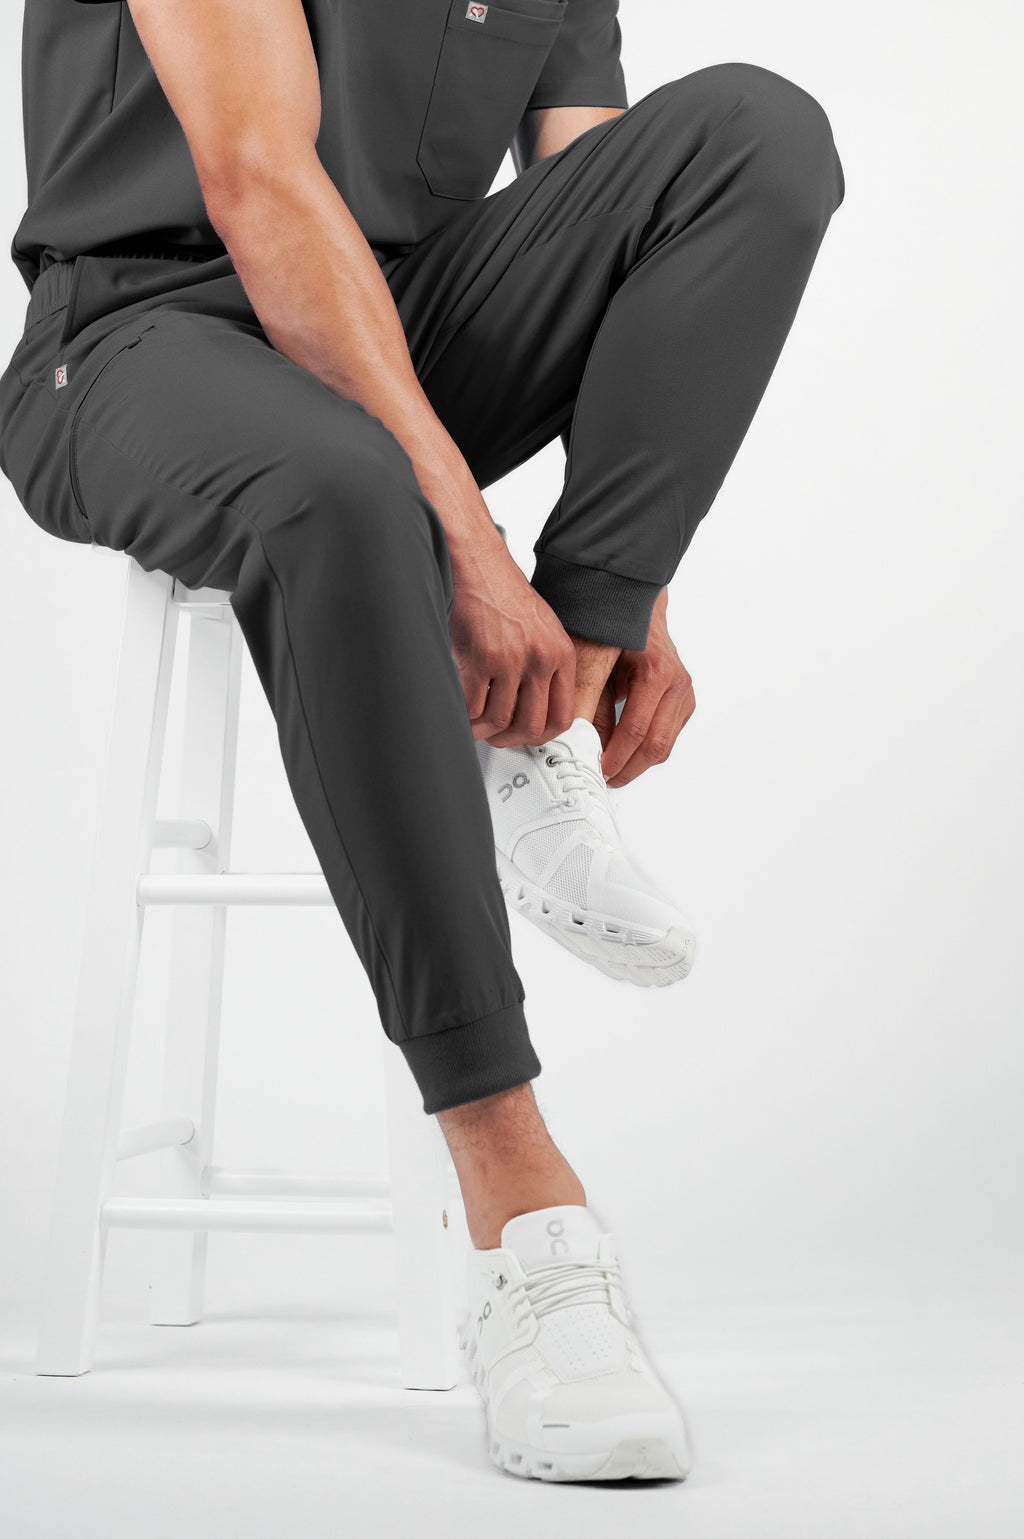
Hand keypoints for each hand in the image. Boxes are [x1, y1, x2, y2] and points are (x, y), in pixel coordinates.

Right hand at [448, 531, 576, 746]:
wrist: (477, 563)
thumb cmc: (504, 592)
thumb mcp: (543, 628)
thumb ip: (546, 666)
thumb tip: (536, 705)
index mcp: (561, 654)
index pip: (563, 716)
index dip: (542, 736)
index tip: (527, 737)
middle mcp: (540, 659)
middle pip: (531, 726)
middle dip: (510, 739)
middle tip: (496, 736)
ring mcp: (510, 660)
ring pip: (499, 720)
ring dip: (484, 730)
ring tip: (475, 724)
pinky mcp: (480, 658)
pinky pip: (473, 706)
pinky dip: (465, 717)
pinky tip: (462, 712)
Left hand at [592, 588, 694, 786]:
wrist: (633, 602)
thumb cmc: (611, 623)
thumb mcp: (588, 657)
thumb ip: (584, 700)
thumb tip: (576, 741)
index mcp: (657, 672)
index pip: (636, 731)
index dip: (614, 758)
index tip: (595, 771)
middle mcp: (677, 682)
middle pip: (656, 745)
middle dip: (628, 769)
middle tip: (602, 778)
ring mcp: (684, 692)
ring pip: (665, 745)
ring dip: (638, 762)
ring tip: (610, 769)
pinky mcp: (683, 700)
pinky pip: (667, 736)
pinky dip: (647, 749)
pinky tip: (624, 751)